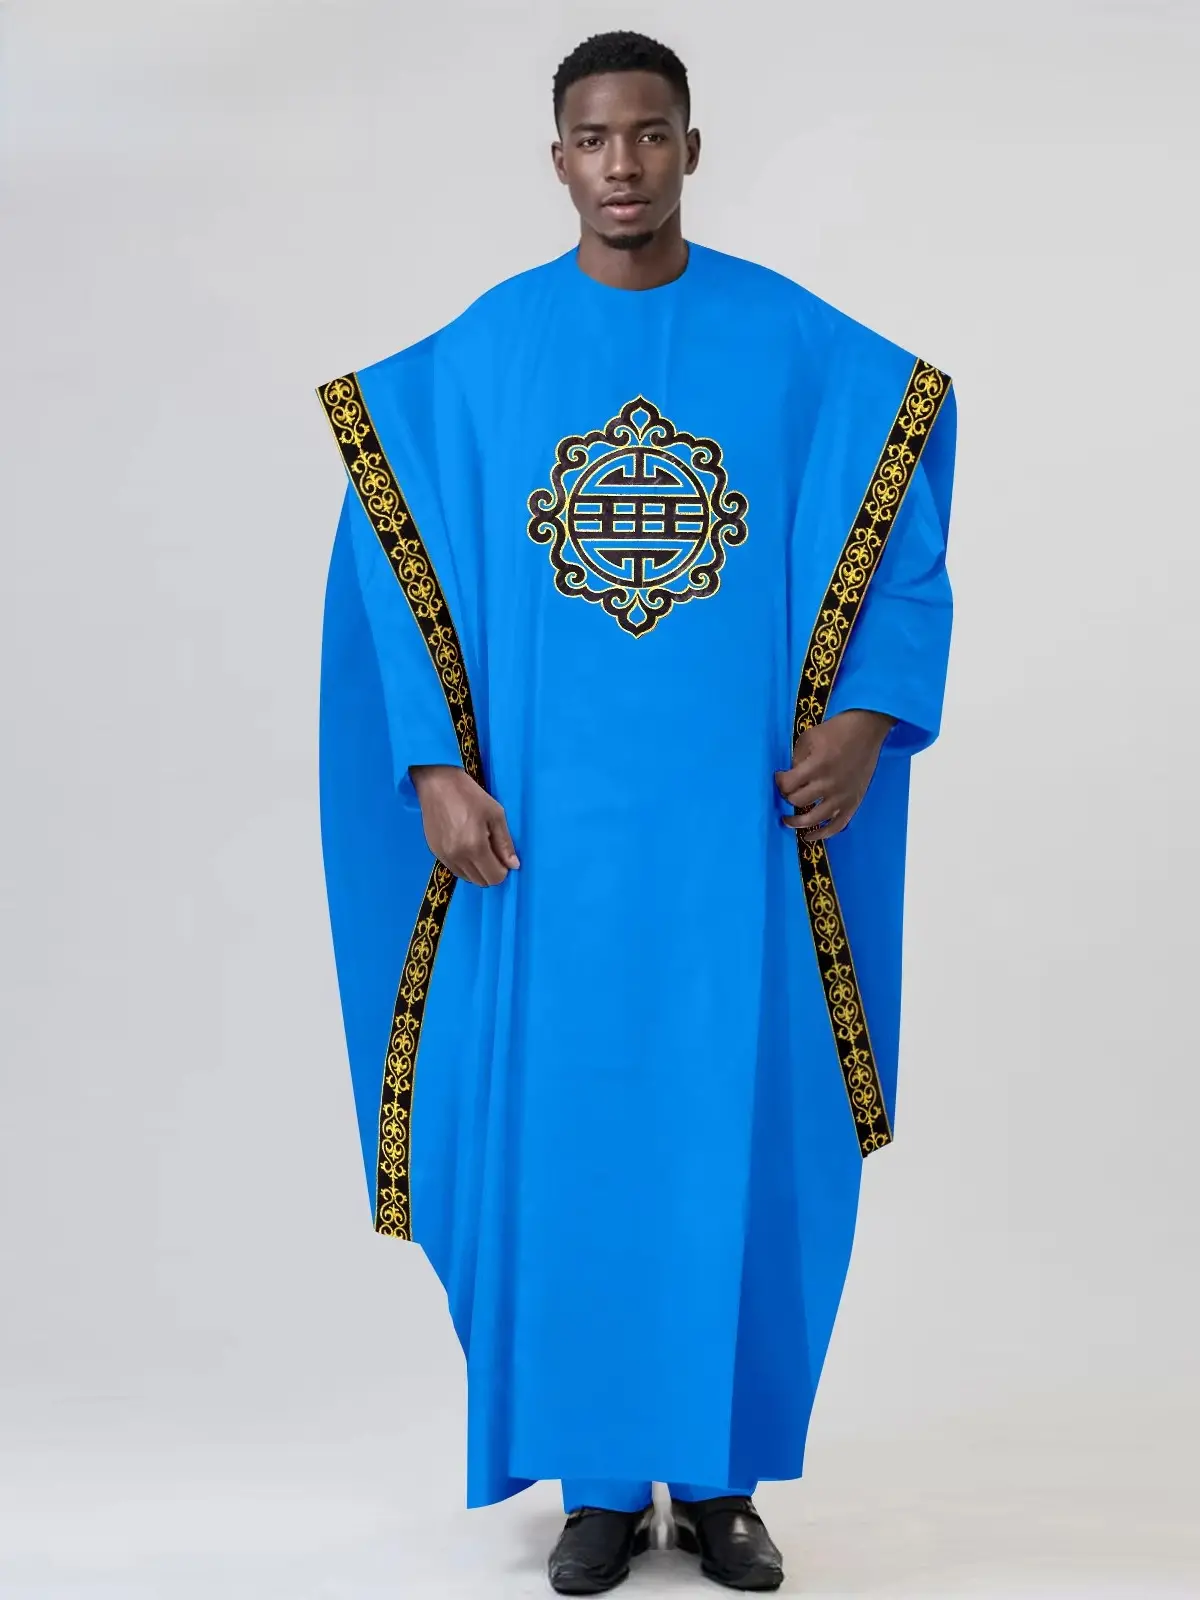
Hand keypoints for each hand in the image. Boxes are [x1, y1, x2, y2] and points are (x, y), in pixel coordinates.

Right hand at [409, 765, 519, 886]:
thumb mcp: (496, 814)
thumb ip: (505, 843)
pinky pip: (455, 870)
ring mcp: (444, 856)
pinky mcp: (435, 852)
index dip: (503, 870)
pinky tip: (466, 846)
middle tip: (493, 851)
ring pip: (467, 878)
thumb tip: (513, 865)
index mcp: (475, 847)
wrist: (437, 784)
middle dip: (491, 871)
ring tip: (479, 848)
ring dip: (477, 870)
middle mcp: (458, 857)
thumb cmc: (470, 795)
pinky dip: (464, 865)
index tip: (503, 856)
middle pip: (481, 881)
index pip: (494, 877)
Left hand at [775, 710, 894, 841]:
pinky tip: (809, 837)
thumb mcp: (808, 737)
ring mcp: (842, 796)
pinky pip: (837, 826)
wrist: (867, 730)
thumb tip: (790, 776)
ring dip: (797, 822)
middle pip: (797, 801)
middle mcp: (829, 784)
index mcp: (816, 766)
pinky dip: (822, 834)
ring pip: (814, 819)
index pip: (788, 785)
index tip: (779, 778)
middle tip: (785, 793)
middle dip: (786, 797)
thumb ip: (796, 759)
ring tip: (787, 821)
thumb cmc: (836, 730)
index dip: (779, 782)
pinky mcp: (853, 802)